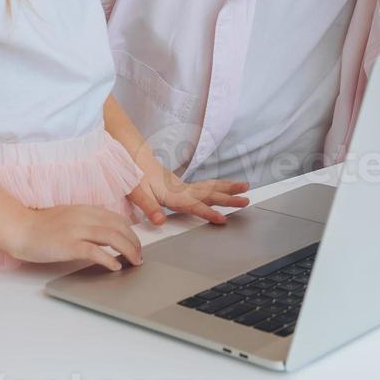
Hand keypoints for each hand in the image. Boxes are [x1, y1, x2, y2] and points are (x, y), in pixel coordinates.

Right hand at [6, 205, 143, 271]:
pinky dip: (109, 259)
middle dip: (134, 243)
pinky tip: (115, 266)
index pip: (117, 218)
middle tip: (139, 256)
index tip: (136, 244)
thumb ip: (87, 222)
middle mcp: (83, 217)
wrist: (20, 228)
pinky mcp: (68, 245)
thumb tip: (106, 235)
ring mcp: (76, 230)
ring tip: (134, 262)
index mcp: (85, 210)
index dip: (131, 232)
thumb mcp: (69, 217)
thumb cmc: (42, 226)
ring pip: (112, 237)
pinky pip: (95, 251)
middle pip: (119, 227)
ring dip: (128, 250)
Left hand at [127, 168, 249, 225]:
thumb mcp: (137, 192)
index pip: (194, 205)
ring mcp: (183, 185)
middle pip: (210, 193)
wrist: (132, 157)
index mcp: (173, 193)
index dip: (208, 213)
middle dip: (229, 197)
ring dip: (228, 188)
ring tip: (245, 187)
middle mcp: (182, 188)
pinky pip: (205, 186)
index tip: (222, 219)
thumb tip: (160, 222)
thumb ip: (149, 207)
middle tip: (246, 200)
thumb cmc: (134, 174)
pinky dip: (218, 186)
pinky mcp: (181, 185)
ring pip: (211, 186)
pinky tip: (224, 189)